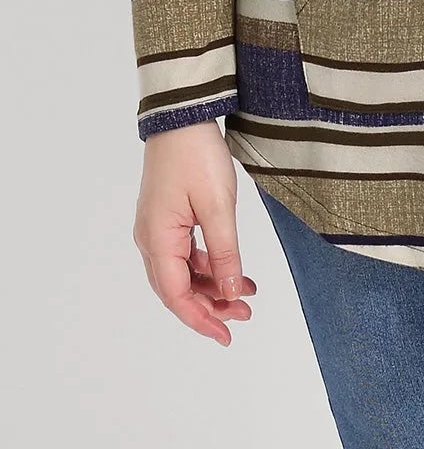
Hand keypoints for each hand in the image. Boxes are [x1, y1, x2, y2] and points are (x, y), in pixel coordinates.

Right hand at [132, 120, 257, 346]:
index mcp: (158, 240)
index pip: (177, 295)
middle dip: (211, 305)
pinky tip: (232, 267)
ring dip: (213, 284)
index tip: (227, 334)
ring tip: (246, 292)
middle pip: (178, 288)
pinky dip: (209, 264)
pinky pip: (186, 252)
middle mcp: (151, 239)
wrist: (182, 115)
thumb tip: (230, 292)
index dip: (202, 319)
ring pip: (183, 271)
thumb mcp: (218, 206)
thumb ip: (225, 252)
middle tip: (244, 314)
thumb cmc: (196, 155)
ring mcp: (158, 228)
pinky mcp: (168, 217)